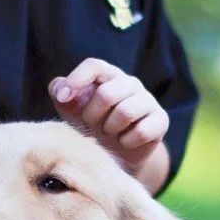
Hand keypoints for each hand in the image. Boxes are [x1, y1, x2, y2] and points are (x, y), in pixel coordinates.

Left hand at [49, 58, 168, 175]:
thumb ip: (59, 92)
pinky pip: (142, 131)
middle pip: (107, 93)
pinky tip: (124, 142)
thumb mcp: (71, 109)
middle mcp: (130, 83)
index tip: (63, 99)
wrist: (119, 153)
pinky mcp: (160, 120)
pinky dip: (127, 142)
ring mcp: (148, 100)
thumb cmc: (92, 125)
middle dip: (92, 115)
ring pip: (125, 112)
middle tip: (91, 125)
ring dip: (110, 129)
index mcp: (108, 76)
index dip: (77, 79)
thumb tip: (60, 91)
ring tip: (108, 133)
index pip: (94, 66)